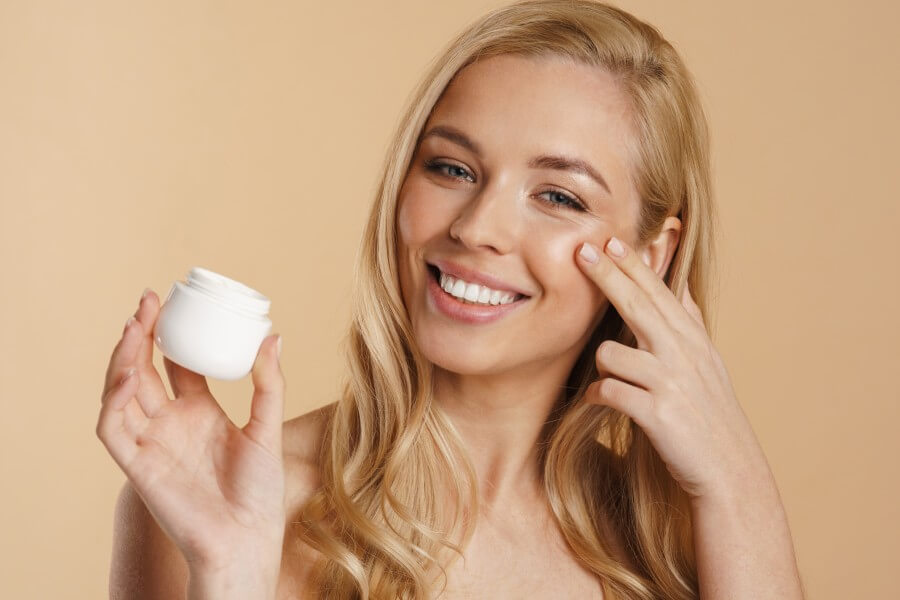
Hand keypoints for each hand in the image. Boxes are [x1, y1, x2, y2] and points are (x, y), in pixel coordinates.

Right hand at [96, 289, 286, 571]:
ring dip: (122, 358)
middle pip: (143, 370)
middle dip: (140, 335)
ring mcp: (151, 443)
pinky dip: (113, 402)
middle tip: (147, 301)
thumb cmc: (260, 491)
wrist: (247, 537)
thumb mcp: (268, 427)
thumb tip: (274, 335)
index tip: (170, 302)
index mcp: (199, 411)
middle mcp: (170, 423)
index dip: (169, 334)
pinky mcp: (137, 466)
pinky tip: (128, 375)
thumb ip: (269, 384)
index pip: (174, 364)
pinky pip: (113, 429)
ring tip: (135, 326)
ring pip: (121, 392)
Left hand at [575, 237, 771, 502]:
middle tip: (581, 251)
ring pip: (612, 353)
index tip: (609, 239)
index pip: (659, 292)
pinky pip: (608, 391)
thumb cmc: (710, 413)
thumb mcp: (708, 362)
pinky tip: (600, 402)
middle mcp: (683, 354)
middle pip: (637, 305)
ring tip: (612, 381)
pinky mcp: (657, 413)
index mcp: (692, 340)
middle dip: (607, 275)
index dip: (632, 265)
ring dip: (603, 366)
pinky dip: (597, 396)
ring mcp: (671, 383)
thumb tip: (681, 285)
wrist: (729, 470)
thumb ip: (689, 323)